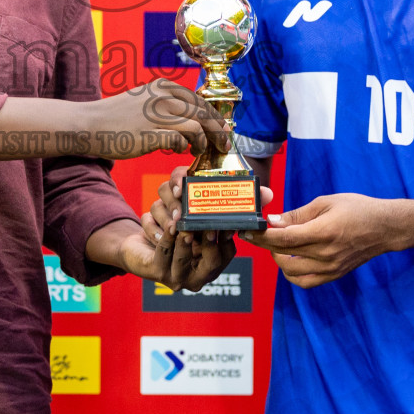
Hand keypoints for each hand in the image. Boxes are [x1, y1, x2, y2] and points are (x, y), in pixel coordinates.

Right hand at [87, 79, 224, 158]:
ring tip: (200, 151)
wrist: (90, 124)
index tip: (222, 128)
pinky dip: (184, 147)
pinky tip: (178, 151)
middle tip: (224, 144)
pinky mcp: (151, 133)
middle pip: (203, 113)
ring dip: (203, 141)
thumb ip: (165, 104)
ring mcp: (158, 114)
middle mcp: (163, 96)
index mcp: (163, 87)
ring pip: (197, 127)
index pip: (199, 100)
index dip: (214, 116)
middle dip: (218, 130)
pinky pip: (180, 140)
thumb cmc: (116, 117)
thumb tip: (189, 119)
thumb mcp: (143, 100)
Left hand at [125, 211, 236, 292]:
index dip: (229, 240)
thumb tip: (211, 203)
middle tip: (209, 229)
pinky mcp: (158, 273)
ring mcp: (178, 278)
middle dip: (210, 244)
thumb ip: (201, 219)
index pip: (228, 254)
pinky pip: (164, 254)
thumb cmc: (170, 234)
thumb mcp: (189, 226)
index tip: (228, 226)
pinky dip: (167, 238)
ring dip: (184, 240)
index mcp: (211, 264)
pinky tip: (170, 227)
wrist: (138, 250)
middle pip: (212, 262)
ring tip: (185, 226)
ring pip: (183, 258)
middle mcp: (198, 276)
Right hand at [145, 165, 274, 241]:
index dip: (180, 178)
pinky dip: (152, 229)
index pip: (182, 173)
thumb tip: (267, 194)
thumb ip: (247, 202)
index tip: (182, 187)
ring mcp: (162, 209)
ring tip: (174, 228)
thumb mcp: (231, 214)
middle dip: (172, 201)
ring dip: (164, 216)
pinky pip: (146, 222)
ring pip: (155, 205)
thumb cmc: (216, 225)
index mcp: (192, 183)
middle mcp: (175, 194)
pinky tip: (160, 238)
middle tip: (180, 214)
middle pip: (165, 188)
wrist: (197, 240)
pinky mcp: (151, 224)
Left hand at [240, 193, 404, 288]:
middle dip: (264, 244)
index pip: (283, 238)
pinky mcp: (333, 275)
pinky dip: (292, 273)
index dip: (261, 235)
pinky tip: (290, 259)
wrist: (385, 228)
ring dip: (277, 258)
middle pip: (282, 255)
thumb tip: (273, 221)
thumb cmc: (358, 209)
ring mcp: (330, 268)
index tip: (247, 229)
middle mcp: (326, 254)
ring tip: (278, 244)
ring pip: (290, 272)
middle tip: (258, 233)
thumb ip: (298, 214)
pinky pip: (304, 282)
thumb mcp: (326, 202)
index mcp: (323, 232)